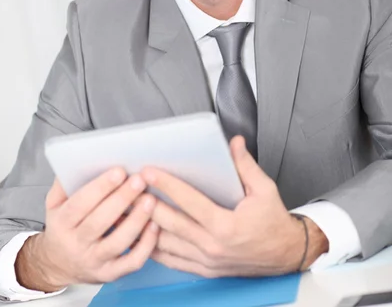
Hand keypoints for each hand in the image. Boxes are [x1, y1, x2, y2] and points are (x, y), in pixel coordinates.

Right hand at [15, 168, 158, 290]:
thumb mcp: (54, 203)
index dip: (100, 187)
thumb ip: (64, 183)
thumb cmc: (63, 226)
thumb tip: (80, 159)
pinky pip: (131, 262)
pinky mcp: (110, 274)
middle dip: (122, 199)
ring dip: (136, 221)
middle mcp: (76, 244)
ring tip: (150, 200)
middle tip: (140, 180)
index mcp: (61, 223)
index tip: (120, 171)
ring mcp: (94, 262)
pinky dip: (145, 246)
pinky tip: (155, 226)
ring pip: (117, 243)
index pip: (80, 204)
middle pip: (100, 222)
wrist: (57, 264)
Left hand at [141, 136, 327, 277]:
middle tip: (130, 189)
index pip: (189, 202)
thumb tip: (234, 143)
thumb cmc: (274, 223)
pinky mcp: (204, 270)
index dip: (167, 185)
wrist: (286, 255)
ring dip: (145, 228)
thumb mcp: (265, 189)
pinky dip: (155, 249)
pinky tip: (143, 235)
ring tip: (128, 212)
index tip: (149, 173)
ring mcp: (206, 261)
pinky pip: (172, 262)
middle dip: (146, 204)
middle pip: (170, 224)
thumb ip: (246, 165)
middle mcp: (212, 246)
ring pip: (166, 245)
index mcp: (226, 225)